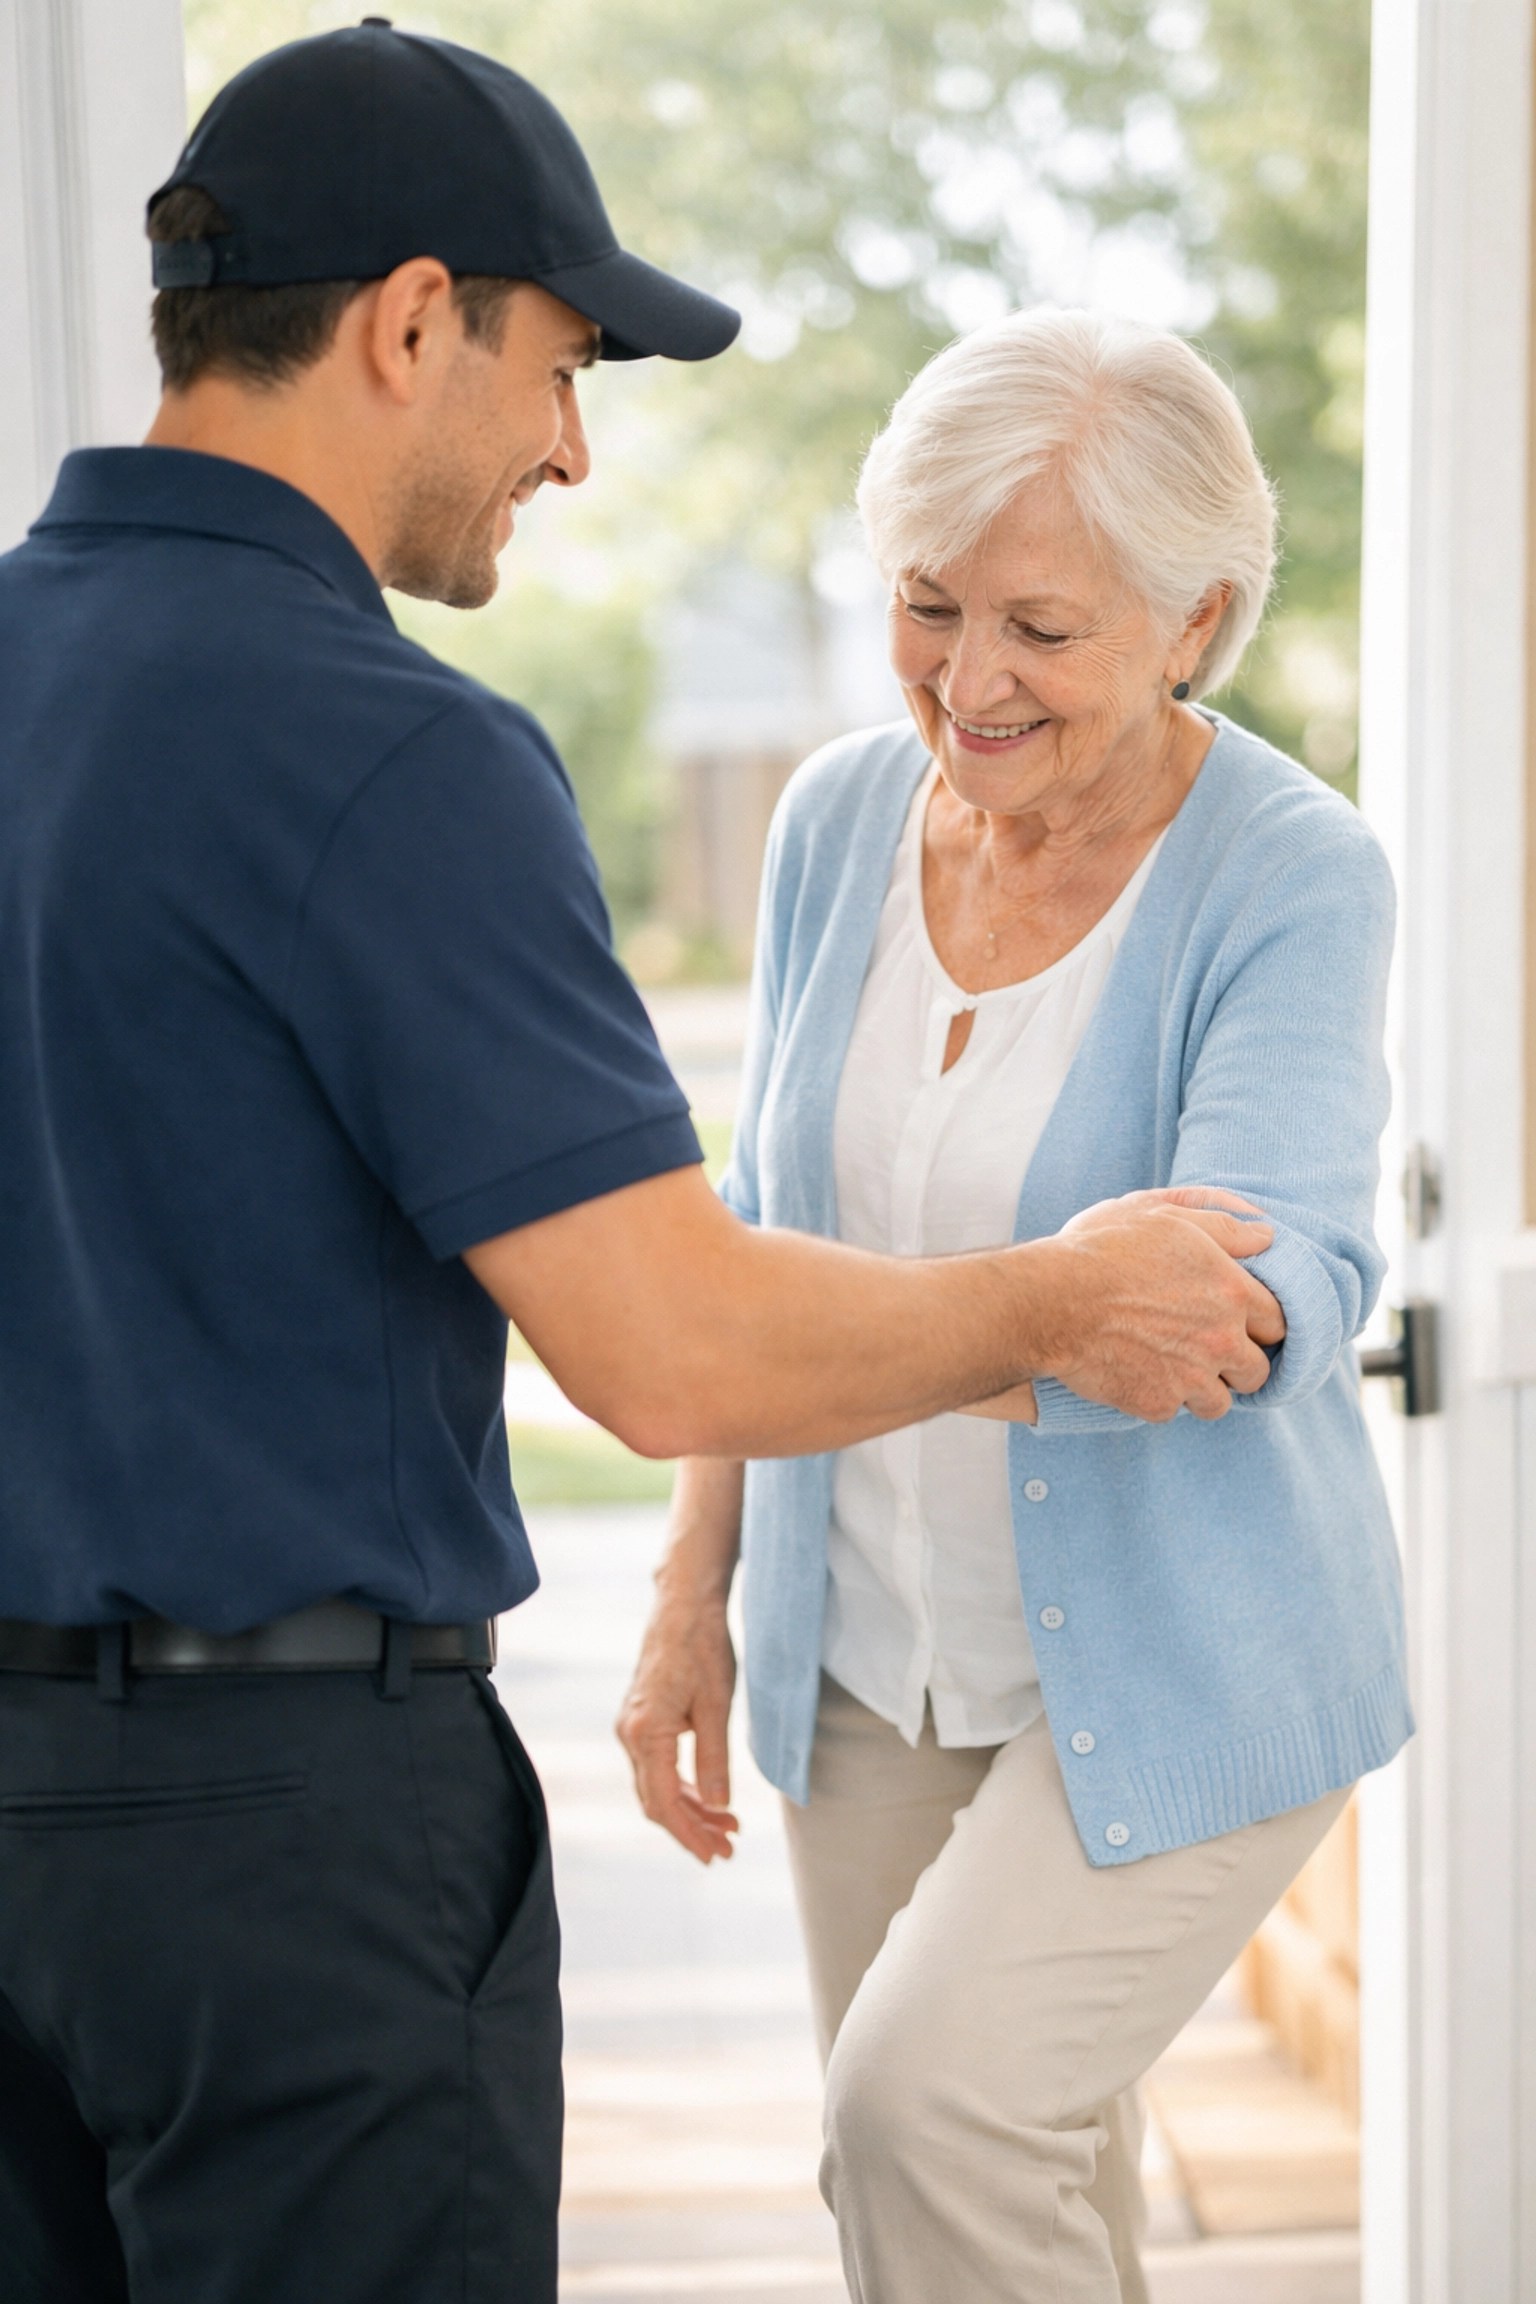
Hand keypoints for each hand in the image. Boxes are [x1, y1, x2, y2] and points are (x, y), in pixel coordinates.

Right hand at [617, 1591, 739, 1864]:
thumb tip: (719, 1807)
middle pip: (657, 1800)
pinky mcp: (641, 1719)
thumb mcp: (717, 1705)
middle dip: (692, 1829)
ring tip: (727, 1827)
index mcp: (645, 1732)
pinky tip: (708, 1797)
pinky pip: (657, 1766)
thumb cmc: (703, 1647)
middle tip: (728, 1848)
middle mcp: (630, 1733)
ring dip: (690, 1810)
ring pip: (657, 1786)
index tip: (715, 1855)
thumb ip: (714, 1759)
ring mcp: (632, 1726)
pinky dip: (682, 1786)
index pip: (664, 1802)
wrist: (684, 1605)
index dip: (689, 1834)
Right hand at [1032, 1186, 1284, 1420]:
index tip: (1243, 1323)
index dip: (1261, 1323)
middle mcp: (1220, 1338)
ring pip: (1219, 1402)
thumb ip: (1223, 1224)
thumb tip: (1266, 1236)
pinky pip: (1173, 1410)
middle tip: (1208, 1350)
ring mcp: (1191, 1377)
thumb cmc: (1102, 1249)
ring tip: (1173, 1367)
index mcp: (1231, 1289)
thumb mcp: (1162, 1215)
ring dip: (1202, 1388)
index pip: (1278, 1321)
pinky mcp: (1157, 1403)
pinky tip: (1137, 1372)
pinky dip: (1159, 1396)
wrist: (1050, 1300)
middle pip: (1257, 1370)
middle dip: (1238, 1363)